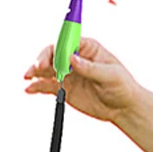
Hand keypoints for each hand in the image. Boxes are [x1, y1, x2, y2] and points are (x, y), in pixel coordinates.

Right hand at [24, 38, 139, 123]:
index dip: (57, 49)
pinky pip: (47, 85)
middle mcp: (74, 58)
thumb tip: (72, 58)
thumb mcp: (111, 76)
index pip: (66, 42)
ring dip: (35, 72)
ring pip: (46, 69)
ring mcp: (68, 73)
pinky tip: (29, 89)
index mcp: (87, 48)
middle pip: (52, 54)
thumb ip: (91, 68)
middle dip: (43, 60)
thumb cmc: (122, 87)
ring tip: (28, 77)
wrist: (124, 108)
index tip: (52, 59)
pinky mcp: (64, 88)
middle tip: (38, 68)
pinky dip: (37, 86)